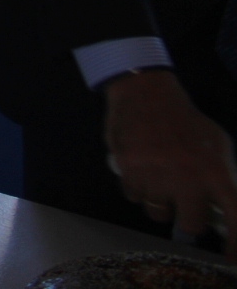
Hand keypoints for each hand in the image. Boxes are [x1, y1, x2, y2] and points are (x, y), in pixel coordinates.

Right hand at [106, 68, 236, 235]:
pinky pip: (134, 197)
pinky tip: (141, 168)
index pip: (235, 218)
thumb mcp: (217, 144)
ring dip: (160, 202)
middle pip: (191, 225)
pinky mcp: (130, 173)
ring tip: (158, 178)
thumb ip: (223, 176)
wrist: (146, 94)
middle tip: (184, 203)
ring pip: (159, 213)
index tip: (232, 261)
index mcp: (216, 173)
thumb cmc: (186, 121)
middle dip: (188, 218)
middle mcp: (188, 180)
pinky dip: (138, 187)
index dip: (236, 246)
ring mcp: (157, 178)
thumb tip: (224, 209)